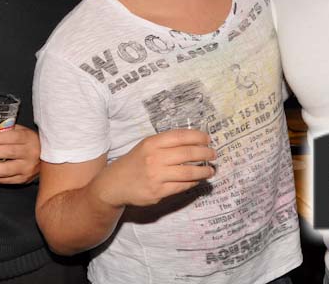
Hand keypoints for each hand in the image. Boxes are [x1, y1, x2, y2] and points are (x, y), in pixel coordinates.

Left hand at [0, 125, 40, 183]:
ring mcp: (27, 169)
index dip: (0, 139)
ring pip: (6, 170)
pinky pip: (4, 180)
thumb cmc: (27, 143)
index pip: (15, 137)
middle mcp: (30, 154)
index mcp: (30, 138)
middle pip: (10, 153)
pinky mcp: (22, 180)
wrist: (45, 160)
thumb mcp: (17, 132)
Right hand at [97, 129, 214, 207]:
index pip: (180, 136)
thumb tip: (194, 142)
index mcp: (152, 143)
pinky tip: (197, 180)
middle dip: (205, 153)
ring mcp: (156, 176)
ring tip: (210, 170)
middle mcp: (154, 158)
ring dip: (203, 171)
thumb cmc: (134, 162)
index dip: (197, 136)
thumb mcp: (146, 146)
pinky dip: (192, 182)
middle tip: (213, 154)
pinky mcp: (158, 192)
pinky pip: (181, 186)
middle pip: (187, 153)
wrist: (114, 184)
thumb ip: (166, 143)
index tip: (207, 139)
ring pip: (188, 172)